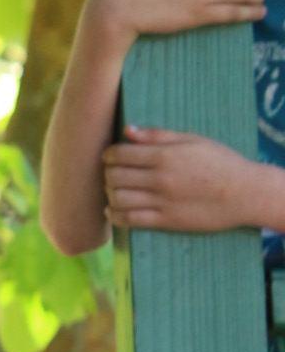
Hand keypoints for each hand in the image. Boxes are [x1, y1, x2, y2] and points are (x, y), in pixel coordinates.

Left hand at [102, 128, 270, 233]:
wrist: (244, 193)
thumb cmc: (220, 162)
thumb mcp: (192, 140)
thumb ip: (158, 136)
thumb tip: (127, 129)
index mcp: (165, 156)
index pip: (121, 154)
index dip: (108, 154)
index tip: (108, 156)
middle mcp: (160, 179)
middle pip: (114, 176)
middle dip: (107, 173)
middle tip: (111, 172)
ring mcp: (162, 202)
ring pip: (118, 198)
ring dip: (109, 193)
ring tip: (113, 189)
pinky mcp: (166, 221)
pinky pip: (130, 220)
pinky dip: (115, 215)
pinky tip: (112, 210)